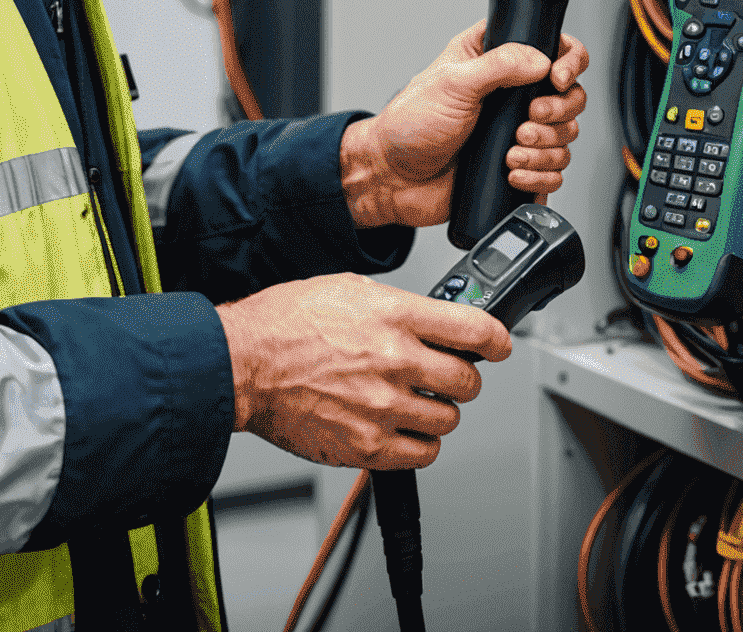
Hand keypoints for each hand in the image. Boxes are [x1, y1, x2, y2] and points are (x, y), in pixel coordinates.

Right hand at [216, 272, 509, 469]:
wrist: (242, 364)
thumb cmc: (285, 322)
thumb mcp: (347, 288)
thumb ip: (396, 306)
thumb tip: (430, 319)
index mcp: (393, 315)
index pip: (475, 328)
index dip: (498, 337)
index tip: (499, 343)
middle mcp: (395, 359)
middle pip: (469, 380)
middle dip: (461, 376)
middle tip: (443, 373)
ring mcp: (383, 406)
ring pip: (448, 419)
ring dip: (438, 410)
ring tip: (411, 400)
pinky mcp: (368, 446)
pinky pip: (423, 454)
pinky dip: (419, 443)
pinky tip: (399, 427)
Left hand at [341, 22, 587, 230]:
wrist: (394, 178)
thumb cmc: (409, 124)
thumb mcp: (452, 83)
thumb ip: (498, 65)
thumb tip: (542, 60)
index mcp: (494, 59)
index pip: (552, 46)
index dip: (568, 61)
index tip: (558, 78)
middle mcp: (511, 93)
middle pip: (570, 96)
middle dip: (556, 113)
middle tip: (527, 121)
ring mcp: (516, 131)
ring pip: (565, 136)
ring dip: (544, 148)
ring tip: (511, 151)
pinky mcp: (518, 166)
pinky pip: (553, 172)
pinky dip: (540, 175)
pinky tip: (511, 172)